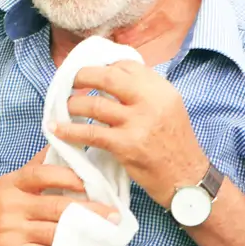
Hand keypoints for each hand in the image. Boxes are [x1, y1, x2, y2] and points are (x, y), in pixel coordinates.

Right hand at [0, 147, 119, 245]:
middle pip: (56, 206)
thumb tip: (61, 142)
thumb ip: (34, 168)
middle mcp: (10, 204)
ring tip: (105, 237)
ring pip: (54, 231)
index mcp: (11, 183)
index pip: (43, 174)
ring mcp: (10, 230)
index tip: (94, 184)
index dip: (70, 177)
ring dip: (83, 236)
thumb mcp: (7, 185)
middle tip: (113, 215)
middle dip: (89, 211)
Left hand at [50, 60, 209, 207]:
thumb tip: (108, 77)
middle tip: (69, 81)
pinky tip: (57, 129)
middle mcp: (151, 101)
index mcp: (161, 89)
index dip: (103, 67)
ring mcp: (139, 123)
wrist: (187, 180)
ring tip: (64, 107)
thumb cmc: (173, 145)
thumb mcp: (167, 108)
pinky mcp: (126, 145)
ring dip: (73, 104)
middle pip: (107, 77)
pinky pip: (90, 132)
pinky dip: (70, 130)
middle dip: (82, 76)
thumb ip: (143, 92)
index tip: (89, 72)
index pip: (126, 65)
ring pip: (94, 104)